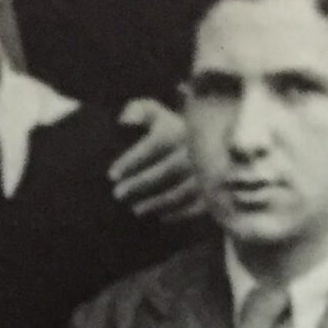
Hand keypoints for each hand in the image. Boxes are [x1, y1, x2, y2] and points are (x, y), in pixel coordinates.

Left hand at [111, 99, 204, 222]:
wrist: (215, 139)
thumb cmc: (176, 129)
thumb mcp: (161, 115)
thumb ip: (141, 110)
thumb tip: (123, 119)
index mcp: (180, 132)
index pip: (152, 146)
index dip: (130, 161)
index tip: (111, 175)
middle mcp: (195, 152)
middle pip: (163, 172)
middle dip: (138, 185)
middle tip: (117, 195)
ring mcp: (206, 172)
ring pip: (178, 192)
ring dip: (154, 203)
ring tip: (135, 210)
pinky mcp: (214, 189)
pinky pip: (195, 206)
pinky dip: (178, 213)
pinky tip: (161, 217)